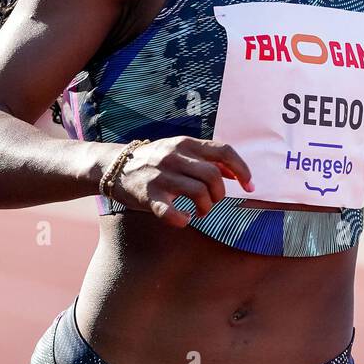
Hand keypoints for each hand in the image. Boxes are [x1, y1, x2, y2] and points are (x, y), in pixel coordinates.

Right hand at [106, 137, 252, 226]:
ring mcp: (160, 175)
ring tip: (201, 212)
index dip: (242, 169)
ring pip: (198, 193)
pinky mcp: (147, 195)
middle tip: (213, 202)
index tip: (250, 186)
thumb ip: (207, 159)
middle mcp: (174, 156)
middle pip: (214, 176)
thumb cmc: (155, 161)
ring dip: (206, 207)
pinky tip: (184, 219)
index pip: (224, 151)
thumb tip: (236, 174)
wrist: (113, 165)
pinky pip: (170, 212)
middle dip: (220, 194)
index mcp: (186, 144)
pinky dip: (182, 219)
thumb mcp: (180, 152)